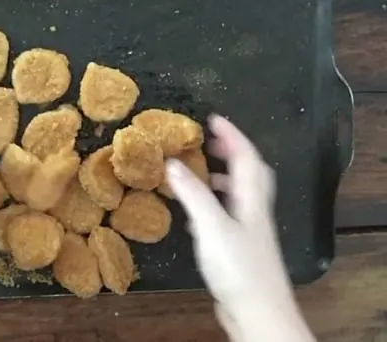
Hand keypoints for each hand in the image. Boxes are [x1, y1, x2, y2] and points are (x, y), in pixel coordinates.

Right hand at [165, 115, 314, 341]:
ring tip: (201, 174)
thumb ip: (193, 194)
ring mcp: (250, 230)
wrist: (259, 312)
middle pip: (251, 173)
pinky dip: (216, 204)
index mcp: (252, 199)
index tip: (213, 119)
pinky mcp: (241, 248)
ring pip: (241, 194)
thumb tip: (172, 163)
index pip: (246, 157)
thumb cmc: (239, 267)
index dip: (232, 135)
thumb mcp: (212, 226)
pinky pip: (230, 214)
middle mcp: (254, 211)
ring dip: (223, 178)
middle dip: (232, 153)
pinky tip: (198, 214)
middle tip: (210, 143)